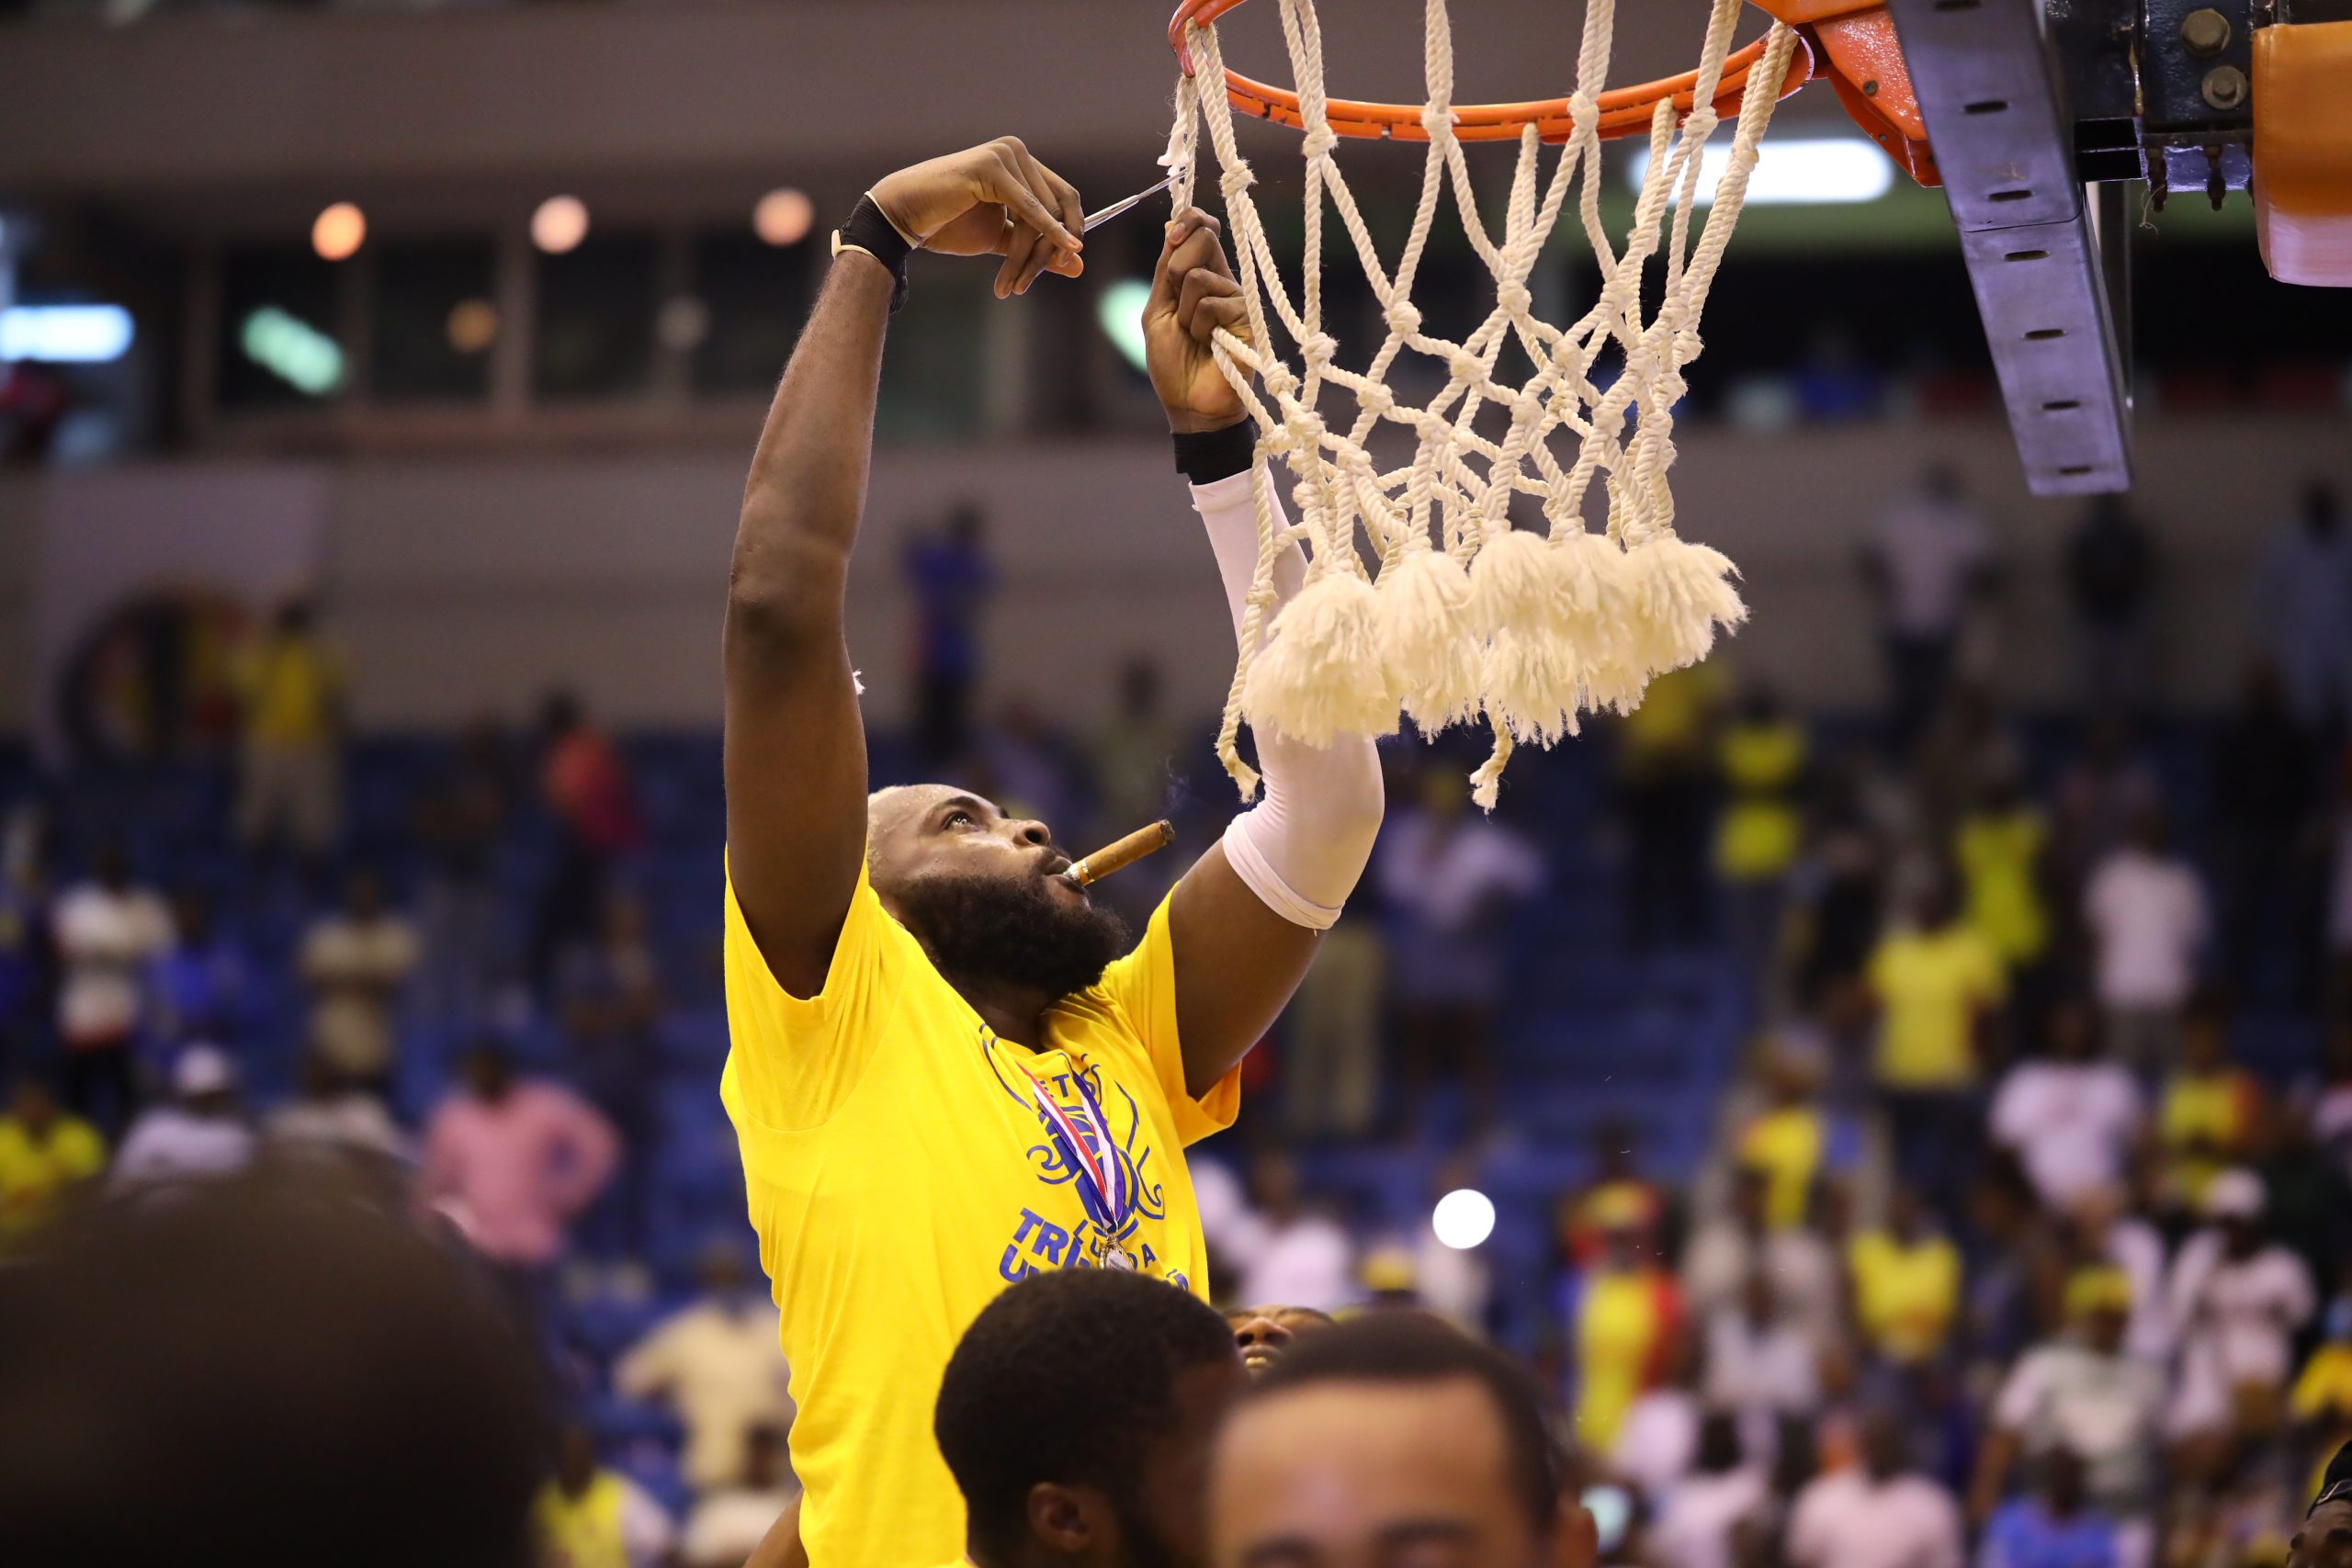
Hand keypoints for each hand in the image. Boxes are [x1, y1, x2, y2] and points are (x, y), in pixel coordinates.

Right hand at [869, 137, 1084, 298]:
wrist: (906, 217)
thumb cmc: (948, 224)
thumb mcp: (1003, 241)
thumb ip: (1040, 247)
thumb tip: (1079, 263)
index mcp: (1021, 162)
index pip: (1063, 196)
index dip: (1072, 228)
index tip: (1069, 262)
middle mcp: (1016, 151)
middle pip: (1056, 207)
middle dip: (1047, 251)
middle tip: (1027, 284)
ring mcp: (1005, 155)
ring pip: (1041, 214)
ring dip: (1030, 255)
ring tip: (1013, 285)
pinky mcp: (992, 166)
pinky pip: (1027, 209)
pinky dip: (1042, 233)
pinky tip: (1058, 253)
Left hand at [1144, 208, 1250, 433]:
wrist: (1190, 405)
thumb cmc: (1172, 364)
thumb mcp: (1157, 311)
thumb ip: (1165, 271)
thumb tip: (1171, 225)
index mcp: (1200, 274)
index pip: (1201, 228)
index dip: (1187, 222)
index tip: (1172, 238)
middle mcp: (1222, 280)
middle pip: (1203, 237)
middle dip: (1176, 269)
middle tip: (1177, 307)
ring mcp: (1236, 297)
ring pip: (1199, 275)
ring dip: (1185, 312)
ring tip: (1195, 337)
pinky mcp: (1248, 316)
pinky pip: (1211, 303)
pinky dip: (1199, 327)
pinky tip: (1209, 345)